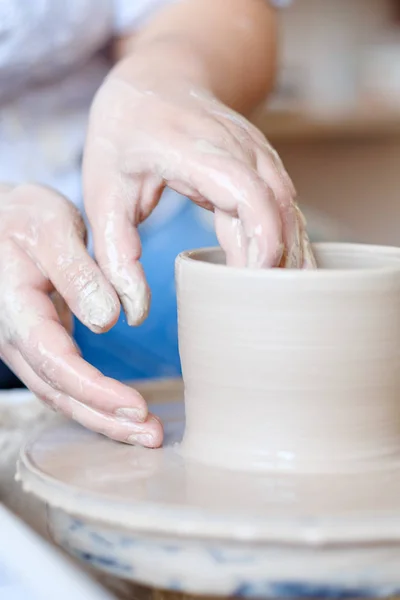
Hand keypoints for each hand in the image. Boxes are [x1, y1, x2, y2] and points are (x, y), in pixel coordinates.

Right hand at [0, 183, 162, 446]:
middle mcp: (15, 336)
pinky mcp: (41, 343)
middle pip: (60, 392)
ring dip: (104, 417)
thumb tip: (106, 320)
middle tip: (151, 436)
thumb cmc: (21, 218)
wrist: (0, 221)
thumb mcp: (49, 226)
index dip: (95, 391)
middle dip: (106, 419)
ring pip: (62, 394)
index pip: (55, 362)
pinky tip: (122, 410)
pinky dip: (95, 400)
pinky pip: (65, 381)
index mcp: (15, 307)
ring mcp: (25, 344)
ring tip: (145, 433)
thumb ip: (76, 271)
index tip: (136, 407)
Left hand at [83, 55, 314, 324]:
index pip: (247, 193)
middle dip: (277, 261)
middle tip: (259, 309)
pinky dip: (288, 242)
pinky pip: (286, 207)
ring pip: (289, 209)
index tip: (249, 285)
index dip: (260, 241)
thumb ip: (115, 256)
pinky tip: (283, 276)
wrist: (157, 80)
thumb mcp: (103, 194)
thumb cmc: (125, 137)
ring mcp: (257, 153)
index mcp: (192, 148)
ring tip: (277, 303)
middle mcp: (237, 146)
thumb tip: (132, 313)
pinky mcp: (264, 166)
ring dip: (288, 255)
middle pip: (277, 208)